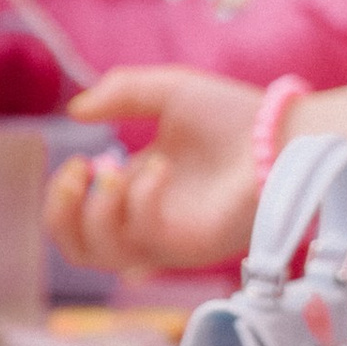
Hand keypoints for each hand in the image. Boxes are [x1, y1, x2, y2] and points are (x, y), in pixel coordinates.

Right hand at [49, 69, 266, 268]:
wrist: (285, 134)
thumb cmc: (234, 115)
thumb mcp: (167, 90)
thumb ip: (120, 92)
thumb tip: (75, 112)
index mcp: (135, 192)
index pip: (77, 220)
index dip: (62, 197)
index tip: (78, 161)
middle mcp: (145, 223)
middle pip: (76, 251)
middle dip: (61, 212)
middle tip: (82, 172)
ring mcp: (166, 239)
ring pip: (100, 255)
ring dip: (95, 210)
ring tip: (114, 172)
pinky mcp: (189, 247)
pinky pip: (144, 236)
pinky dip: (141, 199)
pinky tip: (161, 168)